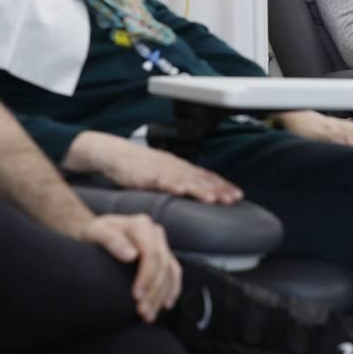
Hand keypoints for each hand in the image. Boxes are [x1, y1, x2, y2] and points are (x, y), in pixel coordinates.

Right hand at [67, 131, 241, 204]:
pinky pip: (161, 180)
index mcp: (181, 168)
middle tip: (233, 199)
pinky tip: (181, 191)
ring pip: (185, 179)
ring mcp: (161, 169)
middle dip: (219, 189)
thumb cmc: (139, 167)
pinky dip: (173, 184)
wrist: (115, 154)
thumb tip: (196, 196)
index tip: (238, 195)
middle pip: (201, 178)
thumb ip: (179, 183)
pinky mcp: (146, 174)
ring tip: (213, 199)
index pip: (206, 176)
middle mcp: (175, 167)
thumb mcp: (164, 174)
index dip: (223, 185)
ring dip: (200, 189)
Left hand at [80, 213, 181, 321]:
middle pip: (162, 265)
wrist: (98, 232)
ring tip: (148, 316)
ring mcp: (161, 243)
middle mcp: (155, 232)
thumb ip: (111, 241)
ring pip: (170, 271)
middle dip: (154, 291)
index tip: (136, 296)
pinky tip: (165, 305)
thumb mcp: (96, 232)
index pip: (151, 253)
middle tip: (141, 312)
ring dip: (162, 295)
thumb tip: (131, 255)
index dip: (147, 276)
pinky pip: (174, 272)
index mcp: (141, 225)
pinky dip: (172, 289)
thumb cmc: (94, 234)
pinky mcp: (163, 254)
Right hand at [275, 110, 352, 152]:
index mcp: (346, 125)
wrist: (295, 118)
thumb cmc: (313, 124)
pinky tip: (350, 161)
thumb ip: (343, 125)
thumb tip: (352, 122)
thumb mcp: (331, 123)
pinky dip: (344, 153)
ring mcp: (333, 132)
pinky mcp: (322, 138)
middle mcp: (342, 127)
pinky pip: (335, 146)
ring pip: (352, 141)